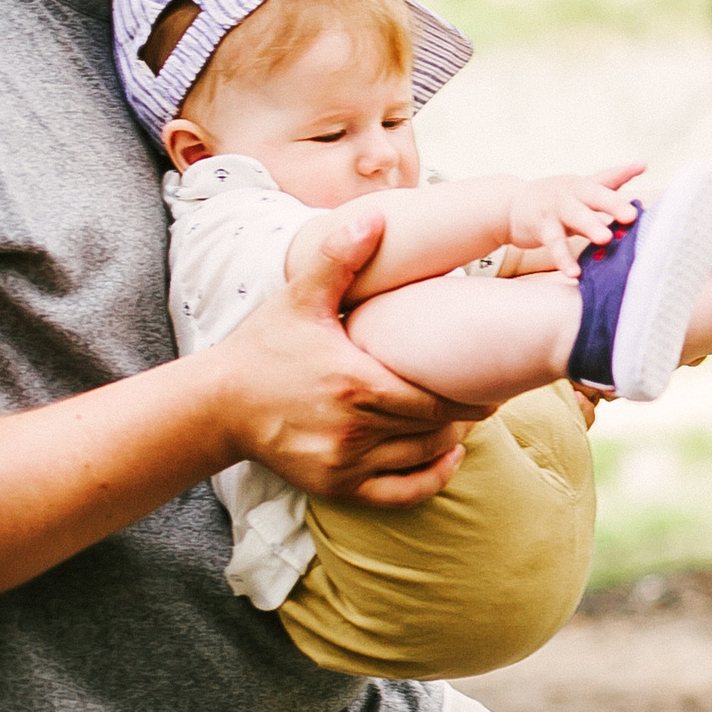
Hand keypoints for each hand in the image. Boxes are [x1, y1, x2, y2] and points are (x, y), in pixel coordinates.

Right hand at [214, 209, 496, 506]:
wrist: (217, 404)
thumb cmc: (265, 346)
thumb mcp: (299, 298)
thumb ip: (339, 259)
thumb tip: (373, 217)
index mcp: (353, 383)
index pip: (433, 397)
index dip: (470, 394)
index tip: (494, 379)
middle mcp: (351, 428)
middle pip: (432, 427)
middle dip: (466, 413)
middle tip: (492, 395)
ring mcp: (342, 462)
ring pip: (420, 457)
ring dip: (452, 440)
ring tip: (470, 418)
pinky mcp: (334, 485)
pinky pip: (397, 494)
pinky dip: (430, 480)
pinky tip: (448, 458)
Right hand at [509, 162, 644, 275]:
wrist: (511, 206)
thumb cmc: (557, 199)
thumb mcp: (583, 188)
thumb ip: (612, 180)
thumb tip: (644, 163)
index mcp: (584, 184)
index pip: (607, 177)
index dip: (624, 172)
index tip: (641, 166)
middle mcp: (570, 193)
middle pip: (593, 196)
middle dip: (613, 205)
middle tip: (631, 216)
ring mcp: (554, 209)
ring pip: (573, 218)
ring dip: (589, 227)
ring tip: (605, 239)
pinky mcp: (540, 227)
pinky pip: (553, 243)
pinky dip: (563, 258)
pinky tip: (574, 272)